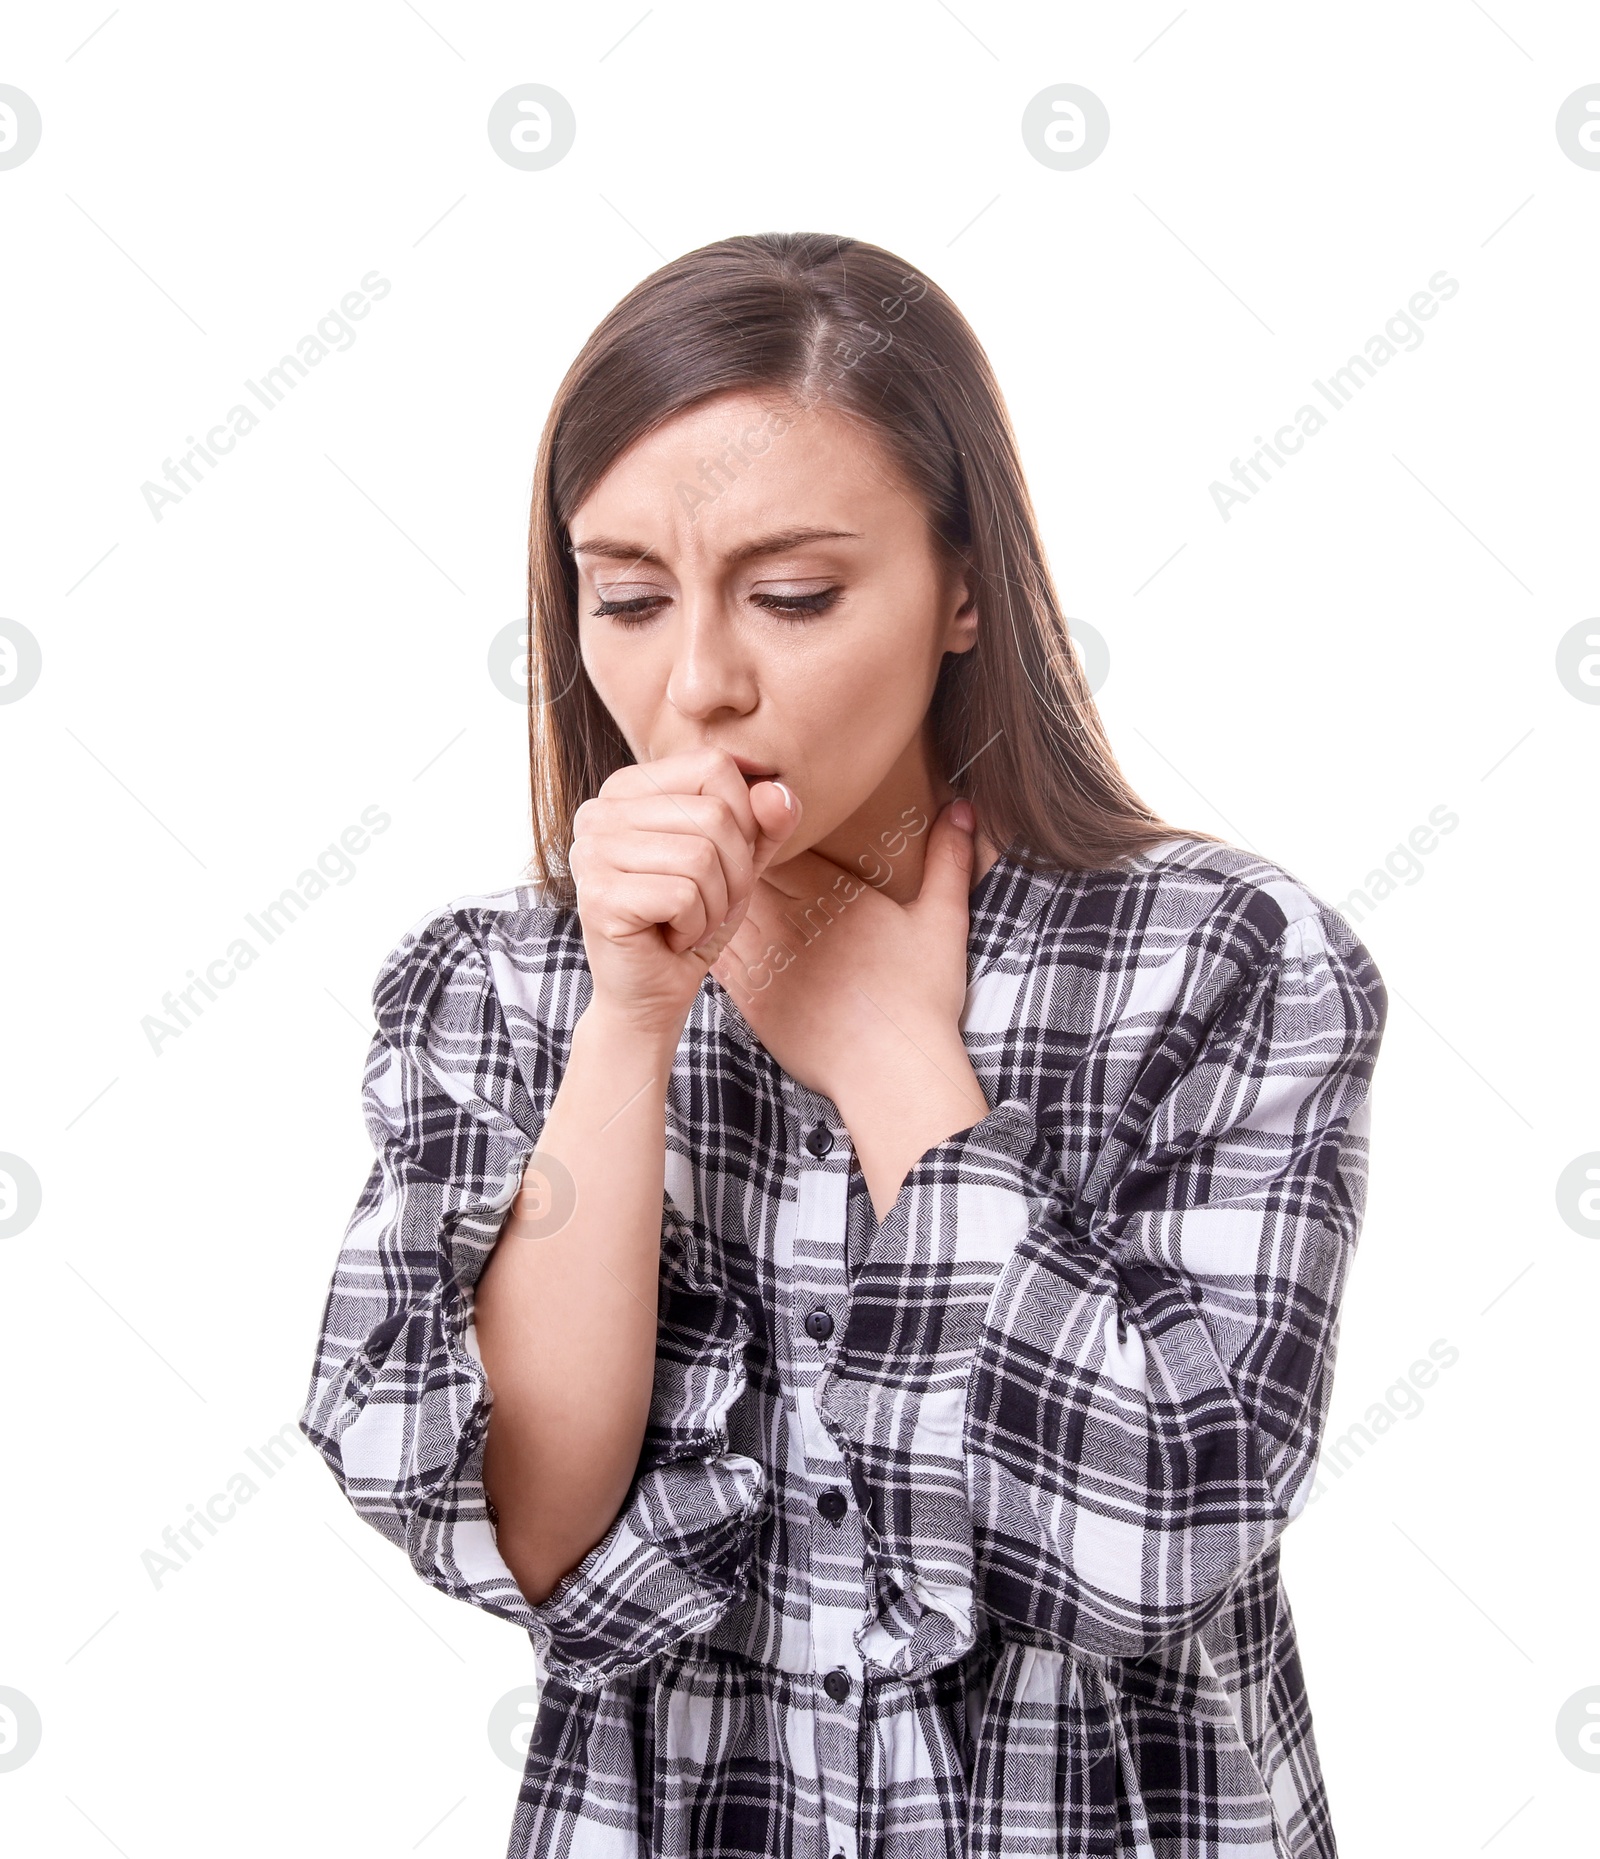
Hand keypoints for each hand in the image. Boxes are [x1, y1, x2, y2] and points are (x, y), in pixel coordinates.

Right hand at [569, 748, 802, 1040]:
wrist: (651, 993)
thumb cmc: (691, 919)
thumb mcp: (740, 862)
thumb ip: (764, 822)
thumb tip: (779, 793)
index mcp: (628, 787)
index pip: (715, 767)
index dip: (744, 821)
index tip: (720, 864)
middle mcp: (599, 810)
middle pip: (714, 815)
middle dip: (733, 873)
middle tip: (704, 905)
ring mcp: (592, 851)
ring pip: (702, 857)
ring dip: (715, 905)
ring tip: (687, 921)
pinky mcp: (598, 895)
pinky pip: (684, 896)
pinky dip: (694, 927)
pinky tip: (669, 938)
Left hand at [709, 798, 982, 1119]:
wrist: (892, 1071)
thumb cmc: (921, 998)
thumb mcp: (944, 920)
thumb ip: (948, 859)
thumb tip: (964, 806)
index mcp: (833, 894)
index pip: (779, 845)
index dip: (764, 833)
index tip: (759, 826)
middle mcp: (793, 921)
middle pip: (746, 874)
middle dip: (735, 860)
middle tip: (722, 849)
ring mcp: (769, 961)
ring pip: (727, 912)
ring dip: (717, 899)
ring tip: (710, 887)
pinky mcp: (753, 1000)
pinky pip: (717, 958)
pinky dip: (707, 941)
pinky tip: (703, 933)